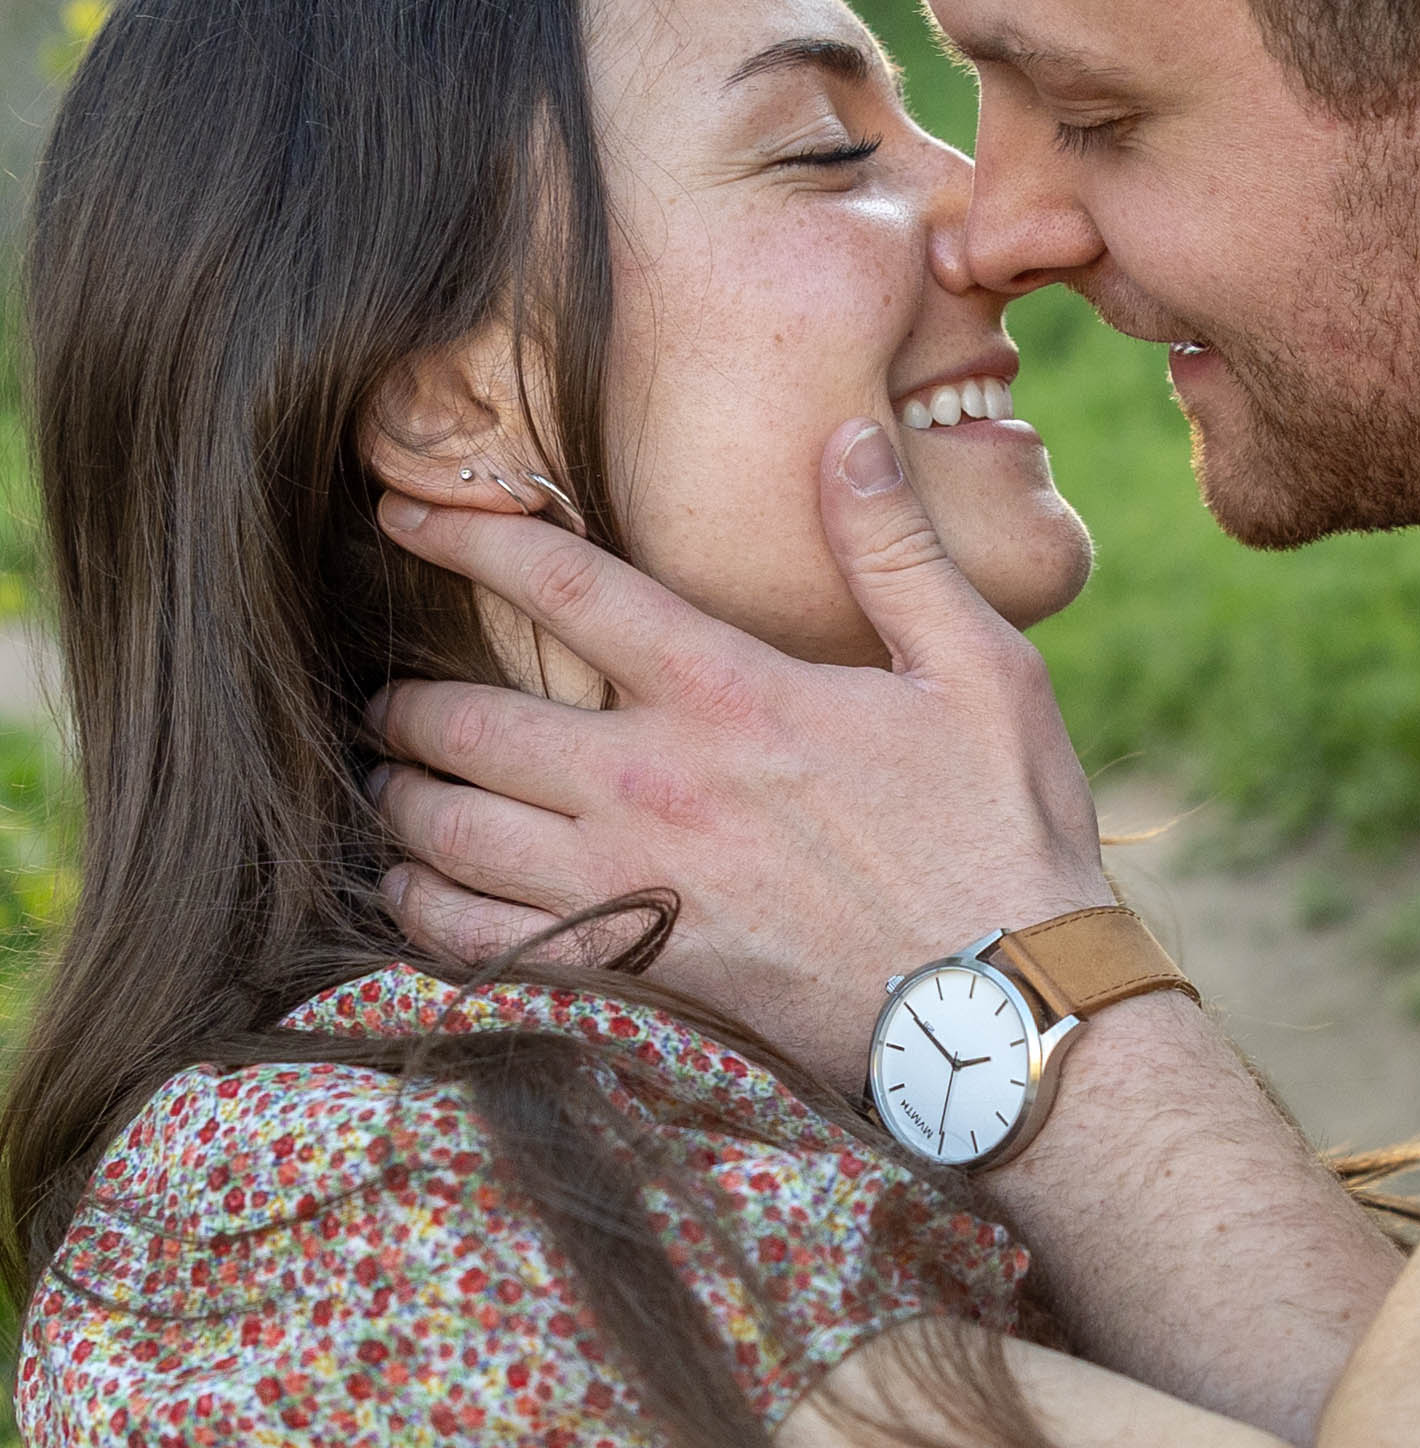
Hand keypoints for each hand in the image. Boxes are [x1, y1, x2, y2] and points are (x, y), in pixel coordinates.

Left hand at [365, 423, 1108, 1090]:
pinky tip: (413, 891)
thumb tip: (845, 435)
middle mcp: (656, 787)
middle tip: (387, 693)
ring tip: (389, 783)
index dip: (468, 539)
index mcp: (730, 693)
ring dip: (400, 801)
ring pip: (452, 835)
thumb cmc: (1001, 831)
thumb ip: (895, 549)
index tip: (402, 516)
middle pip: (469, 723)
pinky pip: (480, 944)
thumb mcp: (978, 668)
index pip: (562, 589)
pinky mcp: (633, 978)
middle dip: (409, 701)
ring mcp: (634, 890)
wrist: (1003, 1011)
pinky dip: (423, 912)